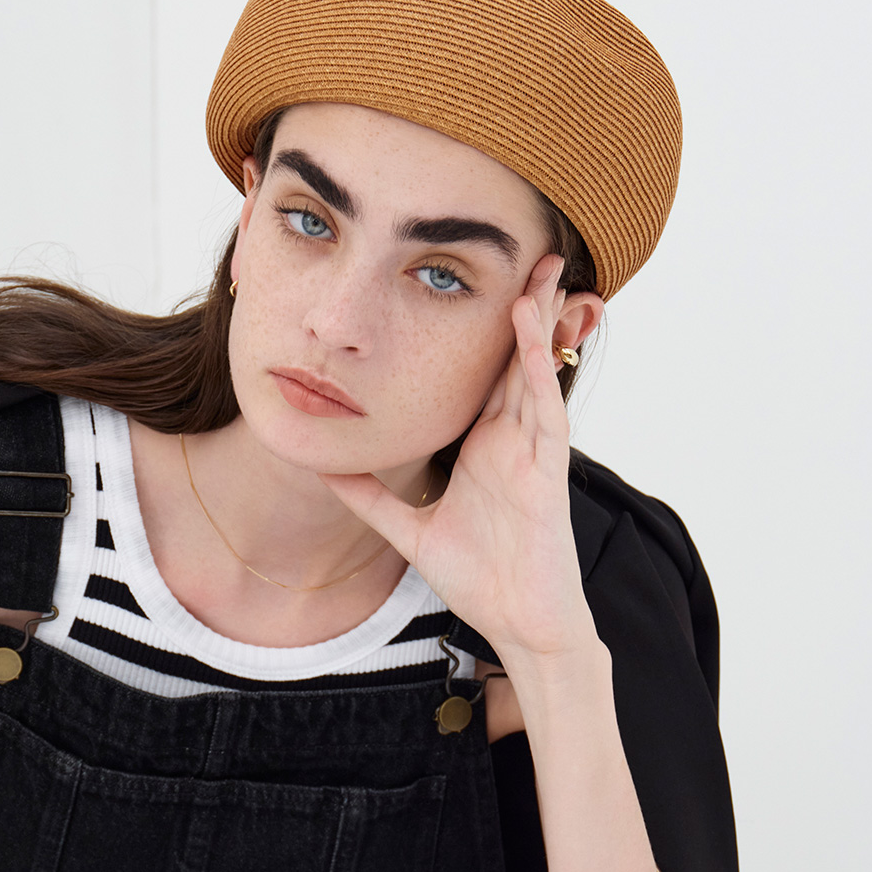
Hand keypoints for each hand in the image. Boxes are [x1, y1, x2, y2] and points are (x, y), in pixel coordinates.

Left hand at [319, 255, 598, 664]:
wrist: (519, 622)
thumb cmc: (481, 577)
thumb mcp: (410, 531)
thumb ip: (370, 500)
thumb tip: (324, 473)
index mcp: (483, 446)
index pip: (479, 375)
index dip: (475, 330)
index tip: (459, 286)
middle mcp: (510, 438)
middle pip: (512, 358)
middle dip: (518, 305)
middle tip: (519, 249)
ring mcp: (532, 449)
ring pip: (534, 369)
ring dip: (537, 318)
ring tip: (538, 265)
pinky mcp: (547, 468)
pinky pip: (543, 405)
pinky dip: (533, 363)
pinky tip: (528, 324)